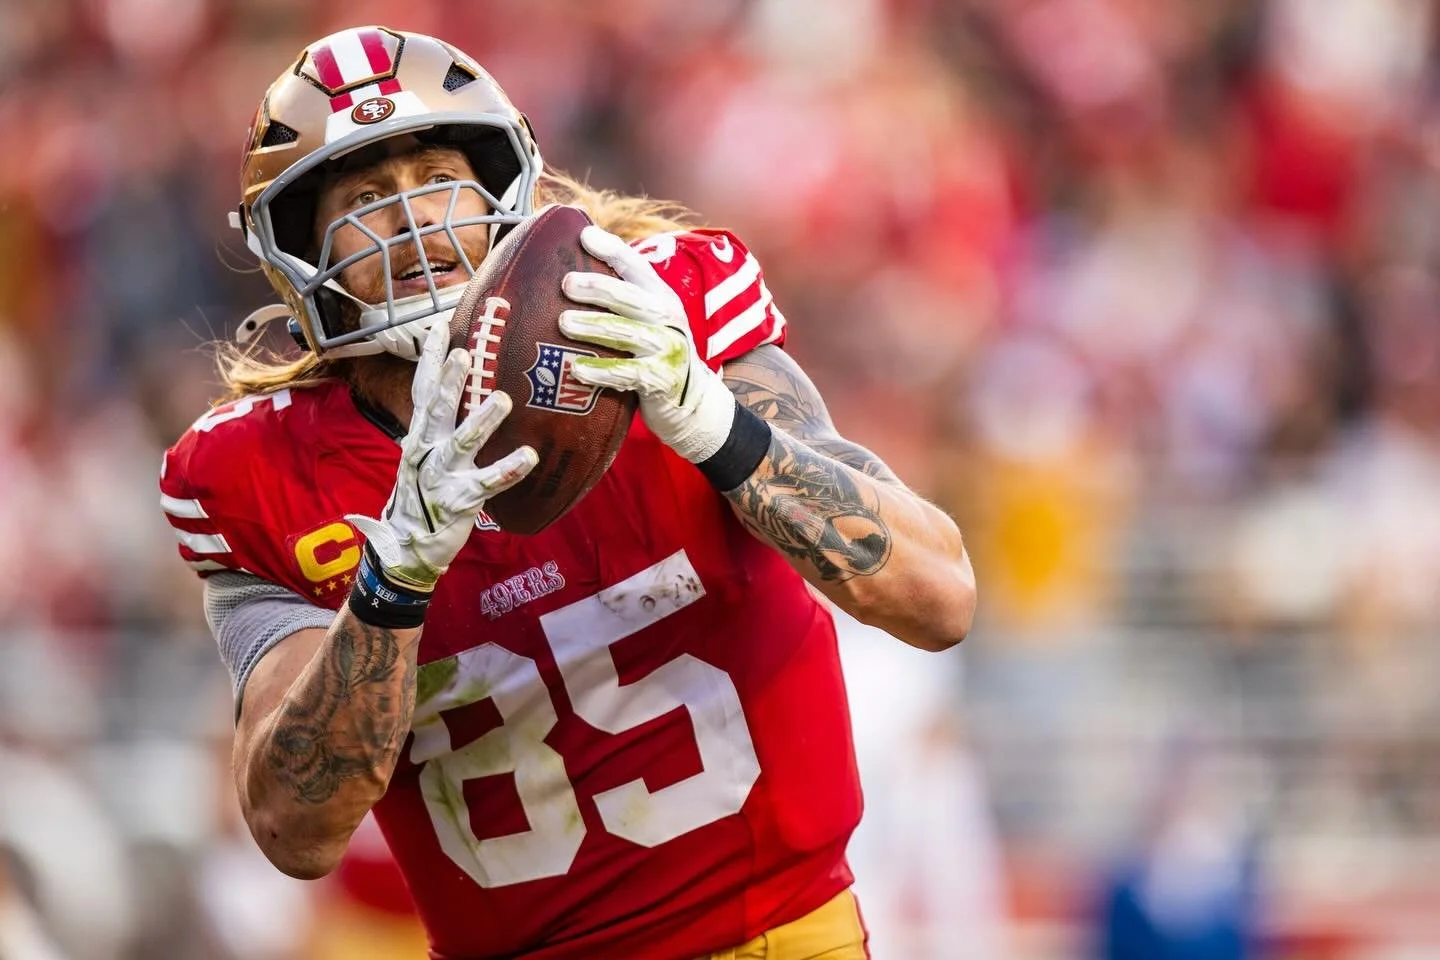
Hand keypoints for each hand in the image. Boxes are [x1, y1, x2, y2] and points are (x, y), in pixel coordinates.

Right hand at [347, 323, 537, 589]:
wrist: (406, 549)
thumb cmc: (421, 497)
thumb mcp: (423, 456)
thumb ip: (438, 427)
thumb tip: (455, 395)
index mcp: (419, 437)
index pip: (423, 390)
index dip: (432, 360)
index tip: (440, 328)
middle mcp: (426, 452)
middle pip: (437, 409)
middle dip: (451, 380)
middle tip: (466, 353)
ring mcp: (441, 477)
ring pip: (461, 443)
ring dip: (481, 421)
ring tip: (501, 399)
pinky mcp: (460, 502)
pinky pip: (487, 484)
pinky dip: (508, 469)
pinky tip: (529, 456)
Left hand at [559, 226, 736, 462]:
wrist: (692, 402)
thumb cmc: (657, 354)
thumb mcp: (651, 320)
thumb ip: (623, 299)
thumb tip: (572, 273)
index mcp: (660, 297)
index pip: (636, 266)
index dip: (611, 248)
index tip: (583, 235)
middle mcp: (667, 319)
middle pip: (630, 297)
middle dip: (598, 287)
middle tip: (566, 284)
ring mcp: (666, 349)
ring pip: (626, 333)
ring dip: (593, 327)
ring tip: (564, 324)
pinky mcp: (660, 380)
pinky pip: (626, 373)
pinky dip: (600, 371)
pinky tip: (577, 369)